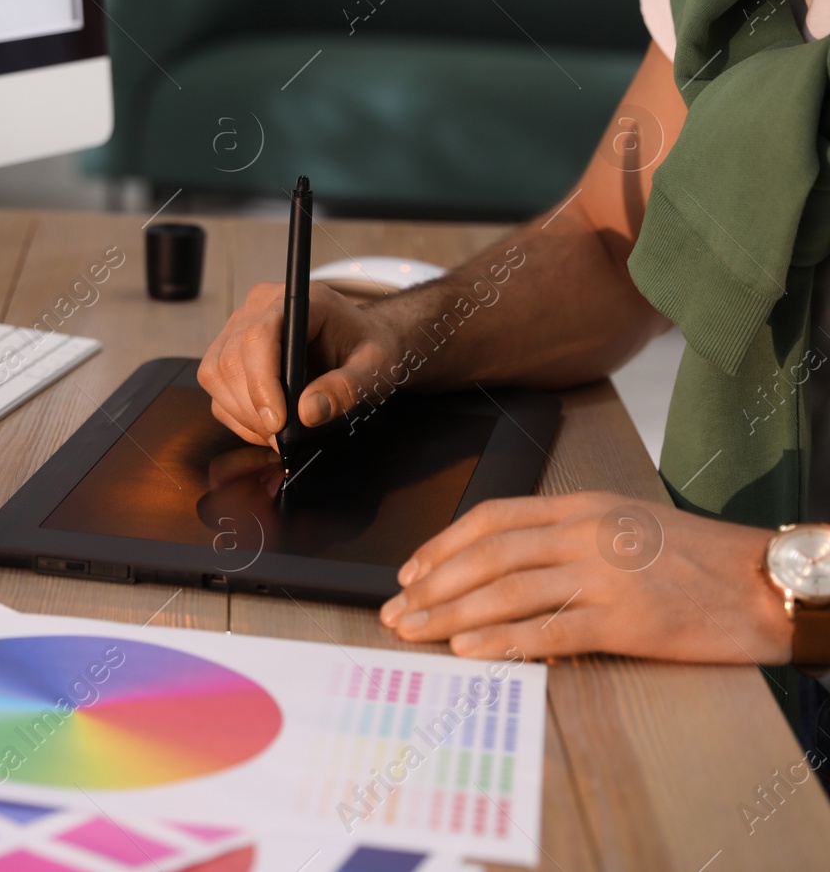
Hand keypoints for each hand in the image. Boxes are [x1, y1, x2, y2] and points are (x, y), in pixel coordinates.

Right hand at [198, 281, 402, 445]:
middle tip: (283, 439)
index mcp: (299, 300)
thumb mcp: (373, 367)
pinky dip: (236, 415)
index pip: (260, 335)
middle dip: (253, 408)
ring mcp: (239, 327)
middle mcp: (260, 307)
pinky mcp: (230, 350)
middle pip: (232, 359)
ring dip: (242, 414)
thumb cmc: (367, 347)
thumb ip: (346, 388)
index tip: (278, 422)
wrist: (360, 341)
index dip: (262, 381)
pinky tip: (265, 427)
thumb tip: (308, 413)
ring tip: (277, 434)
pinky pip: (216, 388)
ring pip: (216, 374)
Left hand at [379, 490, 791, 663]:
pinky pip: (547, 629)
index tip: (409, 572)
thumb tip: (502, 567)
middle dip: (432, 584)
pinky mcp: (624, 620)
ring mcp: (603, 575)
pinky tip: (467, 650)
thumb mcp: (623, 524)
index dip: (442, 545)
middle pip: (487, 556)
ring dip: (450, 614)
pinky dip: (501, 640)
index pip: (492, 518)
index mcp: (581, 507)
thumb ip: (565, 537)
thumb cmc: (695, 558)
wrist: (761, 581)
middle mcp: (585, 534)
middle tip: (395, 610)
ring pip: (506, 591)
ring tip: (415, 632)